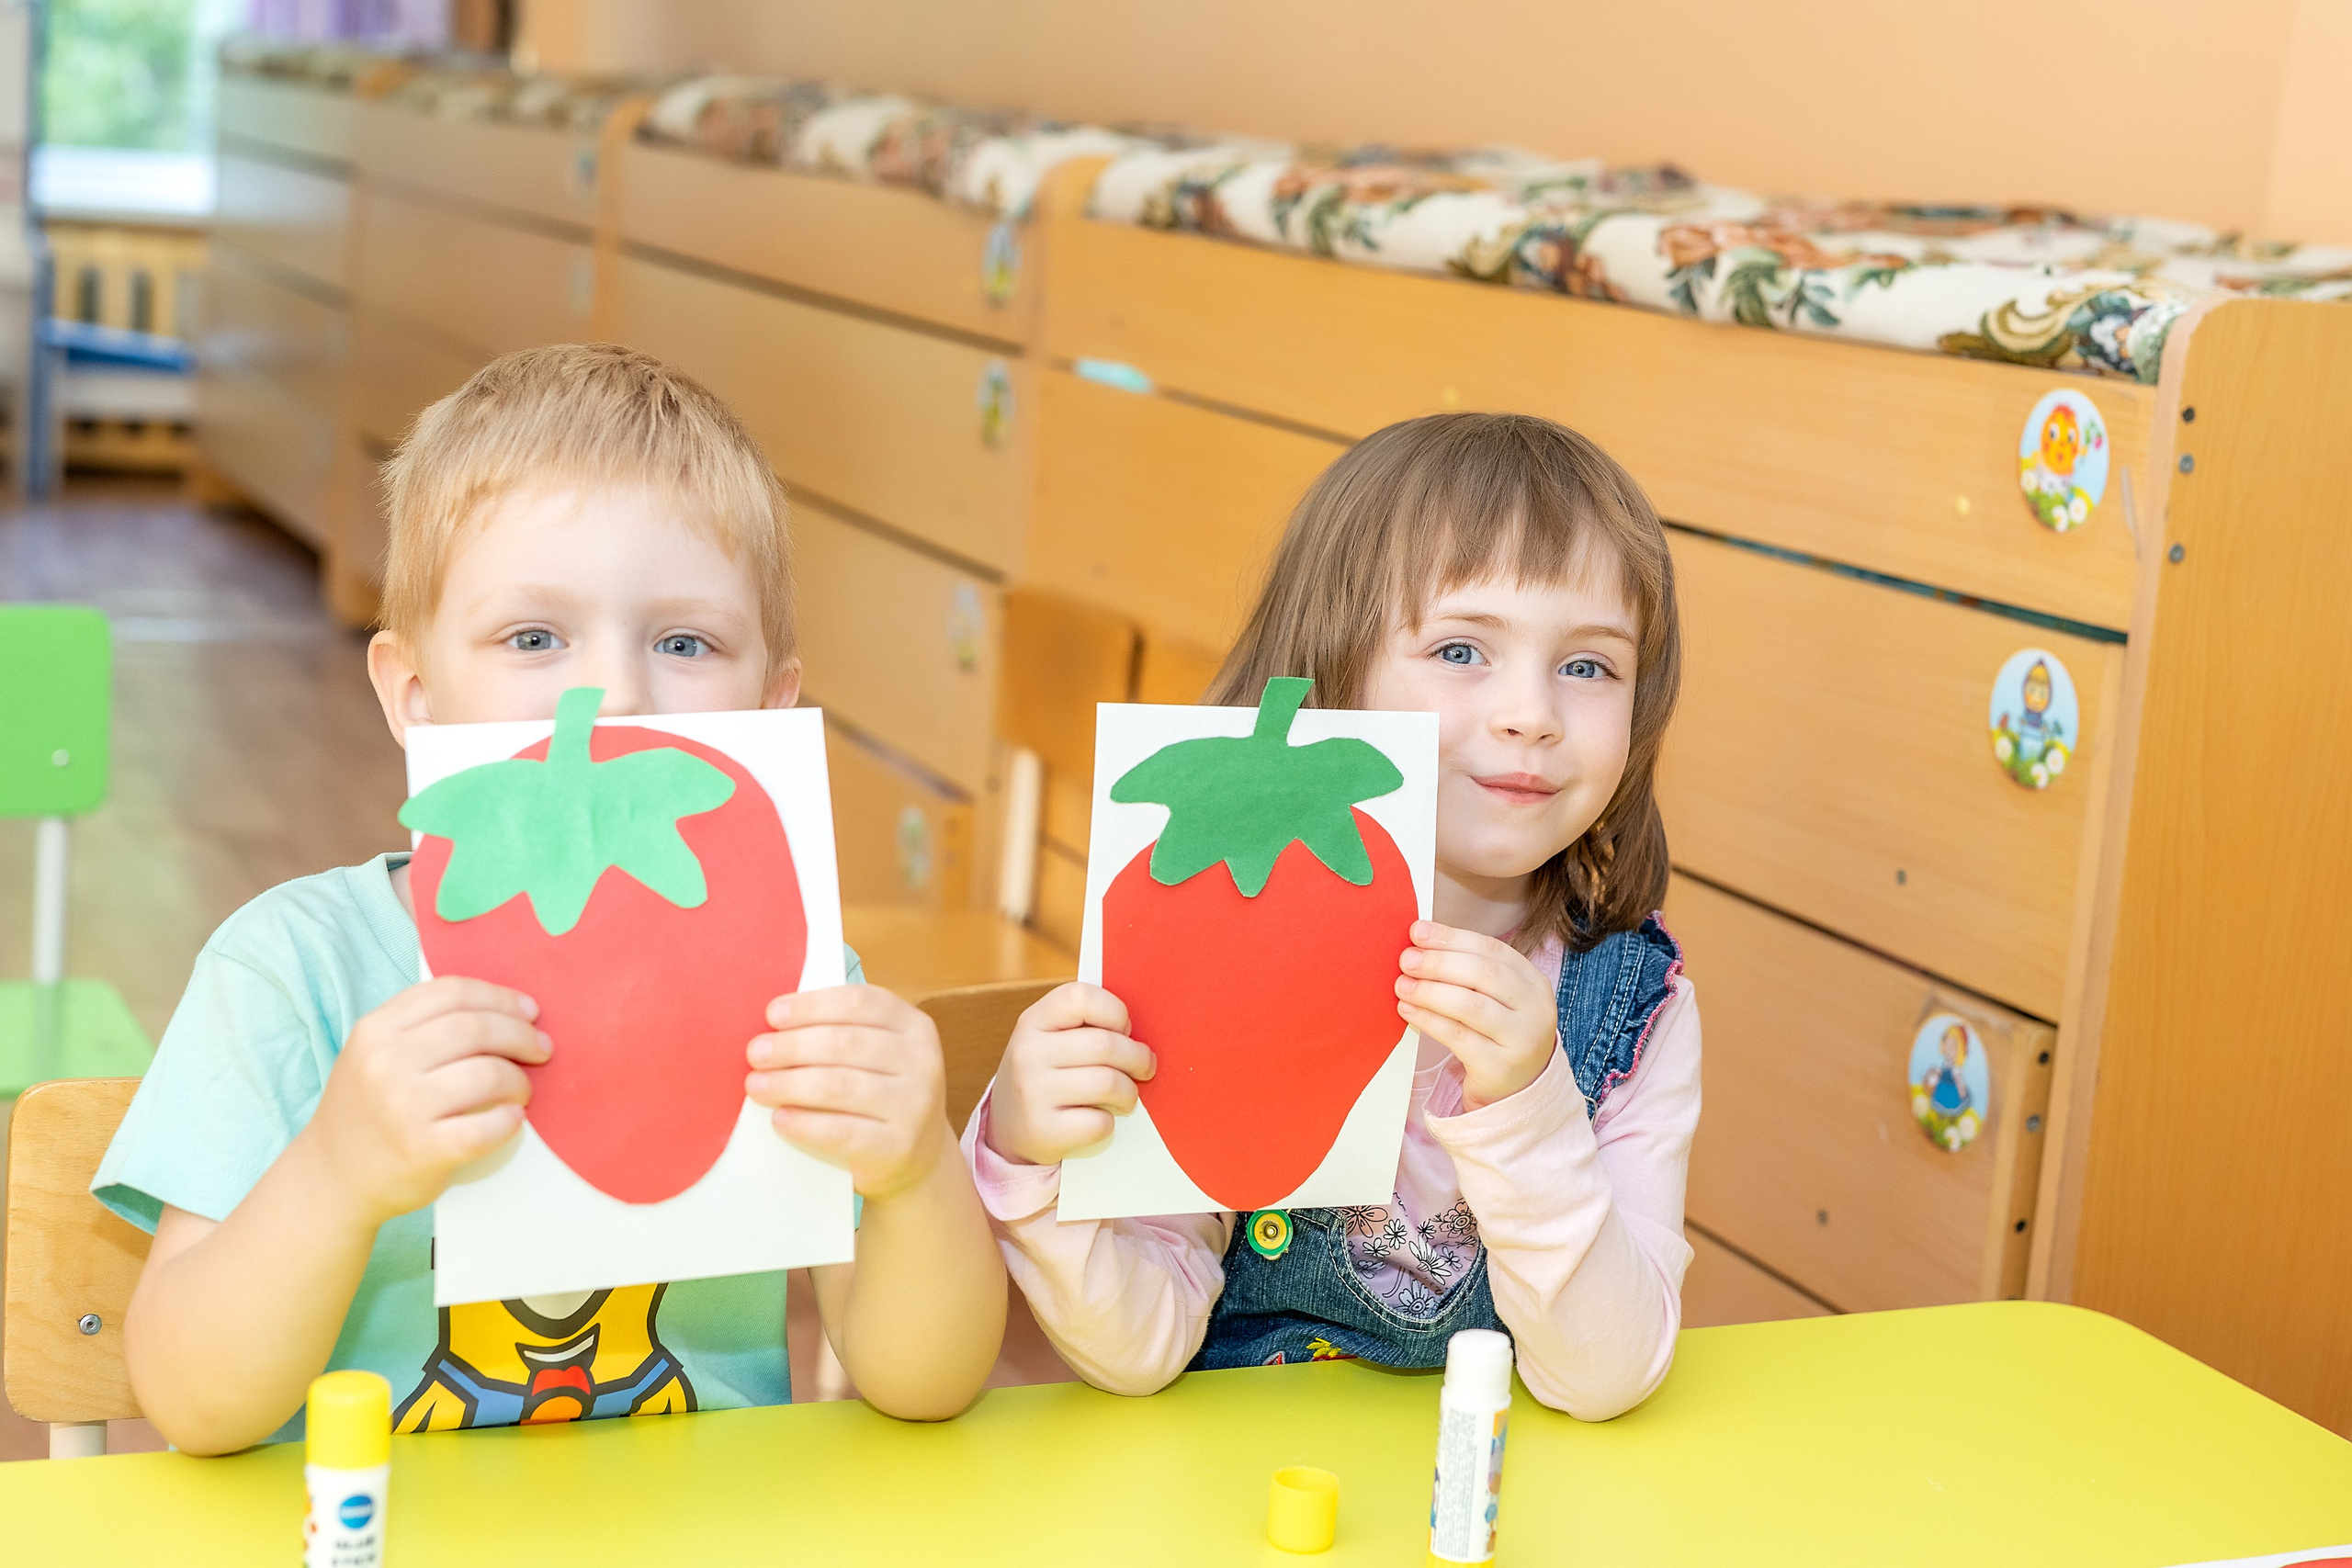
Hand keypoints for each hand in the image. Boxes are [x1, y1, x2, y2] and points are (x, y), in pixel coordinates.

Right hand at [303, 977, 547, 1226]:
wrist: (331, 1180)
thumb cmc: (367, 1111)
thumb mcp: (374, 1053)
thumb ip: (422, 1025)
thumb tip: (506, 1009)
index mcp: (375, 1029)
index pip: (452, 993)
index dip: (500, 997)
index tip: (528, 1011)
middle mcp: (385, 1062)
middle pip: (476, 1028)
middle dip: (521, 1035)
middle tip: (541, 1049)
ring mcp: (402, 1106)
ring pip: (488, 1074)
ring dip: (518, 1080)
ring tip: (521, 1091)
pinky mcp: (422, 1149)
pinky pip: (487, 1126)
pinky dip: (510, 1121)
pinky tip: (511, 1119)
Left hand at [747, 986, 950, 1200]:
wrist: (918, 1157)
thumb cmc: (881, 1094)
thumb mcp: (878, 1055)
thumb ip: (840, 1032)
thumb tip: (775, 1026)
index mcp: (915, 1026)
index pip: (860, 1002)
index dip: (812, 1006)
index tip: (772, 1014)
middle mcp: (922, 1061)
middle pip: (846, 1043)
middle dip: (792, 1046)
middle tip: (756, 1053)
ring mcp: (914, 1105)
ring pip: (840, 1086)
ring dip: (790, 1083)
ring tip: (756, 1085)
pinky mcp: (898, 1145)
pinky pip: (841, 1131)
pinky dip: (805, 1123)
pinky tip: (780, 1118)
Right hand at [982, 982, 1155, 1167]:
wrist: (1006, 1129)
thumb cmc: (1046, 1077)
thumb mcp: (1050, 1040)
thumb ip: (1085, 1026)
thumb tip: (1135, 1033)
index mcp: (1033, 1021)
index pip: (1081, 998)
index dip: (1114, 1011)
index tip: (1125, 1030)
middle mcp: (1027, 1052)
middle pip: (1105, 1045)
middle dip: (1137, 1058)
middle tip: (1144, 1067)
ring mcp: (1031, 1092)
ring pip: (1108, 1083)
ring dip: (1128, 1093)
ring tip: (1126, 1096)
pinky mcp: (1042, 1130)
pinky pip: (1098, 1122)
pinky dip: (1108, 1123)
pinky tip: (1099, 1119)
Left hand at [1396, 921, 1558, 1110]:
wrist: (1519, 1087)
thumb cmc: (1498, 1033)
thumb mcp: (1497, 998)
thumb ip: (1468, 972)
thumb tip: (1419, 943)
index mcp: (1534, 982)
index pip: (1492, 950)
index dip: (1453, 938)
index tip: (1418, 931)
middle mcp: (1535, 1008)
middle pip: (1484, 975)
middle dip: (1439, 963)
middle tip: (1406, 959)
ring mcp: (1521, 1039)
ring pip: (1471, 1006)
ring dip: (1430, 992)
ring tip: (1402, 985)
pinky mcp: (1500, 1066)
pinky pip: (1458, 1037)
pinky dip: (1429, 1020)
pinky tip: (1408, 1011)